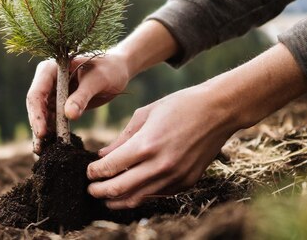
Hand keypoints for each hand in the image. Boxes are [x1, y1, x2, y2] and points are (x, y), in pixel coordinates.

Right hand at [27, 52, 130, 152]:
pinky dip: (53, 132)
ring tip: (43, 151)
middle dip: (38, 126)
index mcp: (51, 69)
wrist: (118, 70)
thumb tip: (68, 115)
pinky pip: (53, 119)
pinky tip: (53, 146)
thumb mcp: (98, 80)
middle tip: (41, 147)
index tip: (42, 132)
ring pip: (42, 115)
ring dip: (43, 132)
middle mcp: (48, 80)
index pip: (37, 93)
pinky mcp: (60, 104)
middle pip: (36, 106)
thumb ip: (82, 96)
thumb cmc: (109, 69)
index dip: (37, 114)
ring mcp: (52, 93)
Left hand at [87, 43, 306, 208]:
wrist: (218, 111)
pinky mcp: (186, 183)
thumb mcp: (145, 114)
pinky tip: (132, 190)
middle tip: (90, 189)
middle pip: (119, 189)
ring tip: (106, 197)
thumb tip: (102, 156)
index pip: (109, 168)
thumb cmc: (179, 106)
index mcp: (146, 145)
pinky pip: (157, 194)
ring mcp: (174, 177)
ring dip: (117, 200)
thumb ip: (122, 138)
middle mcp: (159, 165)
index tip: (88, 172)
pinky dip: (141, 194)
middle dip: (99, 191)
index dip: (94, 173)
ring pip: (137, 198)